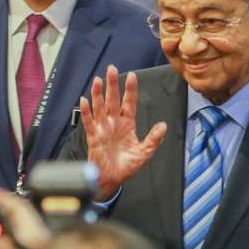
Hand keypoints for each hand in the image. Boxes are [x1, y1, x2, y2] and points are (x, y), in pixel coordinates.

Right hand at [79, 65, 165, 199]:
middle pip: (113, 100)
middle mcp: (114, 123)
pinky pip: (89, 122)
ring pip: (100, 107)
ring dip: (98, 94)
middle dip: (112, 84)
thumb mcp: (144, 153)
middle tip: (112, 68)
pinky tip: (85, 101)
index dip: (130, 90)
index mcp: (127, 125)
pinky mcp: (93, 137)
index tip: (132, 75)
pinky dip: (87, 112)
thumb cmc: (126, 166)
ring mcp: (103, 129)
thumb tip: (163, 126)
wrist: (111, 180)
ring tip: (98, 80)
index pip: (129, 103)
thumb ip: (153, 140)